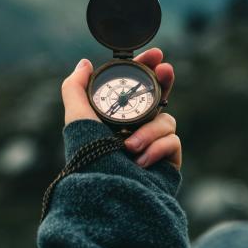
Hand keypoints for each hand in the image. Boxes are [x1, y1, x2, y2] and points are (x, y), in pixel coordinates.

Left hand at [61, 49, 176, 163]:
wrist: (107, 193)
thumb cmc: (90, 157)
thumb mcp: (76, 118)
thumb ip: (75, 88)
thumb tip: (84, 63)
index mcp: (117, 118)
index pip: (136, 87)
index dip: (147, 69)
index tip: (155, 54)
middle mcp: (136, 129)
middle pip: (159, 98)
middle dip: (164, 81)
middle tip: (166, 69)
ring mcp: (153, 145)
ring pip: (165, 120)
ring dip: (149, 130)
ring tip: (130, 147)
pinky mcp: (168, 161)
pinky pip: (172, 141)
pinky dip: (157, 148)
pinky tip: (141, 161)